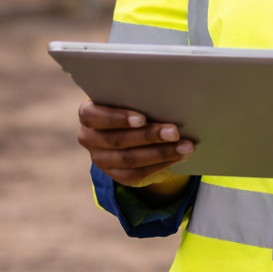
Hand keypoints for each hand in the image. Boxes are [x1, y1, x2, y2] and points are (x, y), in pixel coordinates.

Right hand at [77, 101, 194, 197]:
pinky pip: (135, 175)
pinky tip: (178, 158)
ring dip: (161, 153)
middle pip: (118, 140)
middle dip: (149, 136)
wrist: (127, 127)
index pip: (93, 116)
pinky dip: (159, 166)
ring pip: (129, 160)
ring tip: (185, 146)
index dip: (117, 118)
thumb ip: (137, 96)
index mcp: (88, 113)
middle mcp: (89, 137)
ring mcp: (99, 159)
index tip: (142, 119)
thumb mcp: (128, 97)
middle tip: (175, 132)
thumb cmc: (131, 104)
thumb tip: (167, 96)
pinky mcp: (113, 174)